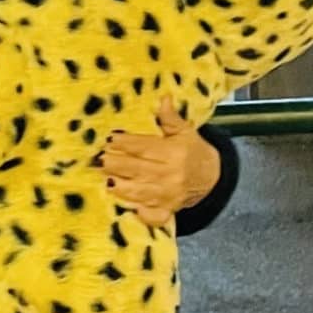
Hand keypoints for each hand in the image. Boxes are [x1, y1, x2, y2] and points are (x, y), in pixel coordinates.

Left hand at [98, 98, 220, 226]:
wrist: (213, 179)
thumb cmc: (193, 152)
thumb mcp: (185, 132)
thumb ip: (170, 117)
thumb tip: (163, 97)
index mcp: (174, 153)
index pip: (145, 147)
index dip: (126, 142)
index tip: (110, 138)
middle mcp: (171, 175)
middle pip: (138, 169)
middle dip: (117, 164)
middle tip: (100, 159)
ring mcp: (168, 196)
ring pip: (140, 192)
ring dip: (121, 187)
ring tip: (105, 179)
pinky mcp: (167, 211)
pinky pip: (152, 215)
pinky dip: (139, 213)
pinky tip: (125, 207)